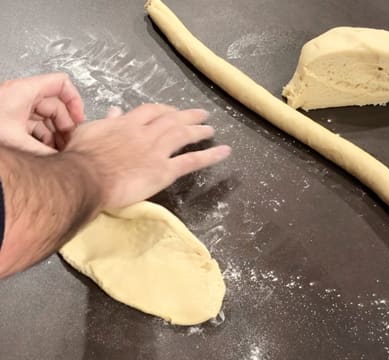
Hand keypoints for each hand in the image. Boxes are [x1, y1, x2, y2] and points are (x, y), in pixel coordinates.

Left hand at [0, 72, 83, 153]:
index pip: (61, 83)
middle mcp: (21, 96)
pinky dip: (43, 137)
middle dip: (65, 125)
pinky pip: (34, 125)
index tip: (79, 119)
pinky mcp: (11, 120)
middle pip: (56, 105)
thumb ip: (45, 152)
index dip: (75, 101)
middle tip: (70, 143)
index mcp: (24, 91)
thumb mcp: (18, 142)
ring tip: (59, 151)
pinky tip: (46, 151)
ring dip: (55, 134)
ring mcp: (16, 108)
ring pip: (46, 117)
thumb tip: (65, 160)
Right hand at [66, 104, 230, 208]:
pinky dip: (210, 155)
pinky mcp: (164, 170)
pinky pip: (191, 161)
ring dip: (199, 130)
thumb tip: (114, 110)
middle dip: (188, 116)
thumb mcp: (87, 131)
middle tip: (201, 114)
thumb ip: (105, 121)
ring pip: (183, 136)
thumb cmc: (81, 157)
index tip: (172, 111)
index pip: (151, 111)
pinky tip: (224, 151)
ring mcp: (157, 151)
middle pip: (172, 119)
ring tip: (211, 128)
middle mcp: (146, 133)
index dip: (164, 109)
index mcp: (128, 123)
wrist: (85, 177)